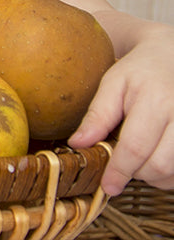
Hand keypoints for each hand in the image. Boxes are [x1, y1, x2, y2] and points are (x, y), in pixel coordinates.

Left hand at [69, 22, 173, 194]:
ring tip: (137, 161)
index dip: (119, 171)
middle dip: (136, 174)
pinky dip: (170, 175)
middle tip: (121, 166)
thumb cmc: (139, 70)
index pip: (136, 147)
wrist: (172, 56)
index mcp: (155, 100)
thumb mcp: (112, 83)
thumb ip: (97, 115)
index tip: (107, 186)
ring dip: (154, 177)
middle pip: (158, 165)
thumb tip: (77, 144)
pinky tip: (155, 161)